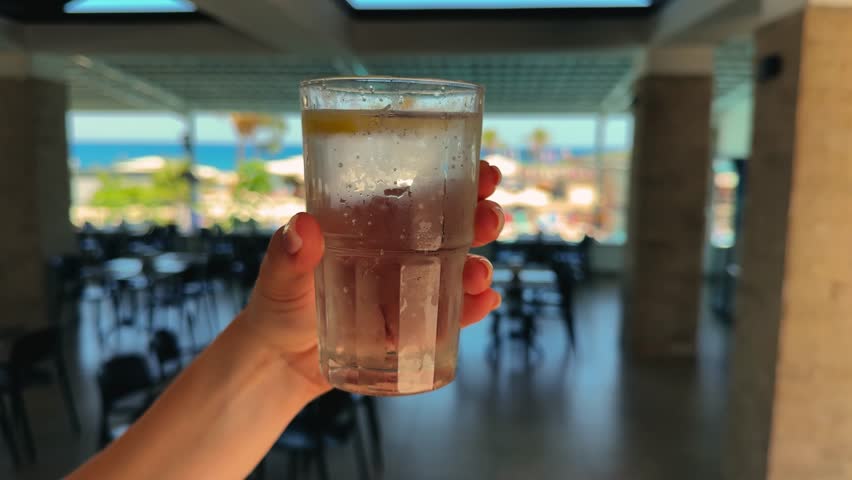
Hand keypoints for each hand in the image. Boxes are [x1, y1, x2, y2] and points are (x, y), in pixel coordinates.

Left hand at [240, 159, 504, 397]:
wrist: (280, 363)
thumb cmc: (278, 305)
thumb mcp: (279, 275)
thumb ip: (287, 255)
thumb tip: (302, 226)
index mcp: (372, 223)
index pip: (422, 191)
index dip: (459, 178)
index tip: (486, 173)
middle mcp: (398, 251)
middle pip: (451, 227)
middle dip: (480, 219)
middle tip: (491, 220)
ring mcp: (408, 289)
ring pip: (456, 269)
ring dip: (477, 267)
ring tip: (479, 276)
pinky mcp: (412, 325)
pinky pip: (449, 314)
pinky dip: (469, 308)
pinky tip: (482, 304)